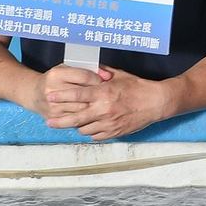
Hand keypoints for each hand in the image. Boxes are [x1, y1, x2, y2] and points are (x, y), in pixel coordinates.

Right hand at [26, 64, 105, 119]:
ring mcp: (52, 106)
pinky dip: (85, 117)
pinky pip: (75, 120)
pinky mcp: (54, 117)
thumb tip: (107, 75)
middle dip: (96, 94)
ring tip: (100, 104)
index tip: (105, 80)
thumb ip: (86, 69)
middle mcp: (52, 90)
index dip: (97, 78)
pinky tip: (91, 114)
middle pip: (82, 94)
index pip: (83, 77)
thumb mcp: (67, 68)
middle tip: (105, 94)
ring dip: (93, 107)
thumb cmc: (56, 79)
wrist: (34, 94)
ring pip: (80, 109)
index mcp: (56, 74)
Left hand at [44, 65, 169, 139]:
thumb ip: (102, 73)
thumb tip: (89, 69)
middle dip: (59, 120)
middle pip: (75, 118)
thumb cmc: (138, 87)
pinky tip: (90, 127)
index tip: (50, 96)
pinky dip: (91, 132)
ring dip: (78, 126)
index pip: (77, 95)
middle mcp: (104, 110)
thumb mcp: (120, 76)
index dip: (62, 96)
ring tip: (75, 122)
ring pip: (84, 129)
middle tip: (49, 121)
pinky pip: (96, 136)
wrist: (156, 102)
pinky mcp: (114, 132)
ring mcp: (109, 123)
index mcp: (104, 93)